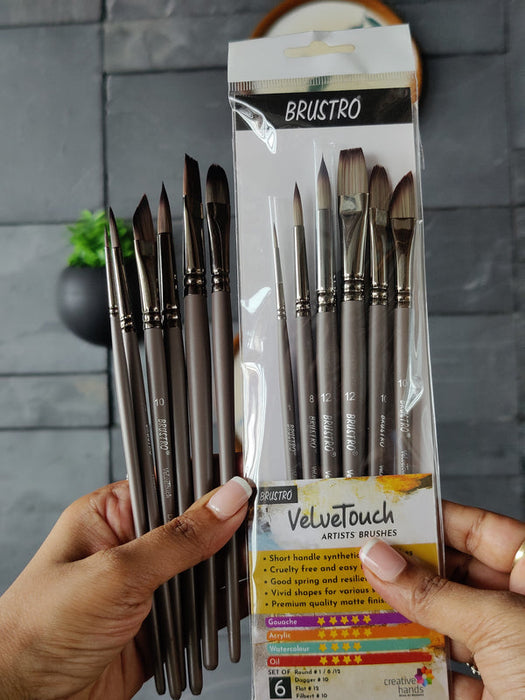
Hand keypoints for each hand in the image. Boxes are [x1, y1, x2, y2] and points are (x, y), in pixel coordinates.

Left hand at [0, 476, 251, 699]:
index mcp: (112, 515)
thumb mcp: (116, 573)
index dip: (210, 478)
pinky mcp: (161, 626)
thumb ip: (178, 539)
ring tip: (271, 554)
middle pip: (195, 525)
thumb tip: (229, 501)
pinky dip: (229, 605)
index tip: (251, 474)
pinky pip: (204, 608)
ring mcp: (148, 587)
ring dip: (234, 566)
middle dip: (231, 525)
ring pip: (205, 567)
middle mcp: (132, 546)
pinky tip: (252, 596)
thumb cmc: (41, 628)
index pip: (172, 482)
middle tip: (272, 519)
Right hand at [359, 501, 524, 698]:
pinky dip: (418, 668)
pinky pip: (448, 671)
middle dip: (410, 573)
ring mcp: (510, 653)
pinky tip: (386, 658)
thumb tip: (377, 558)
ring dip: (407, 620)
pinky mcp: (495, 693)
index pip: (479, 530)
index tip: (389, 517)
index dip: (435, 521)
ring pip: (448, 624)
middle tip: (362, 561)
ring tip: (362, 604)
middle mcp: (522, 607)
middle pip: (456, 577)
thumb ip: (432, 593)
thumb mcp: (495, 624)